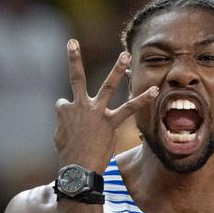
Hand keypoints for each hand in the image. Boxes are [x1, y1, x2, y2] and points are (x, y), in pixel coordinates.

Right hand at [54, 39, 158, 171]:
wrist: (76, 170)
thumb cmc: (67, 158)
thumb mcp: (59, 139)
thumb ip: (63, 127)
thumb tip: (66, 125)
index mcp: (64, 110)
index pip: (65, 103)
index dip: (68, 113)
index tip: (72, 129)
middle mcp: (79, 106)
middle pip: (75, 78)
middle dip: (73, 59)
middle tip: (72, 42)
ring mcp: (95, 112)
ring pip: (107, 86)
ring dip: (117, 70)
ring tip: (125, 55)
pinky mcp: (110, 122)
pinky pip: (129, 108)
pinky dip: (142, 99)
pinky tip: (154, 90)